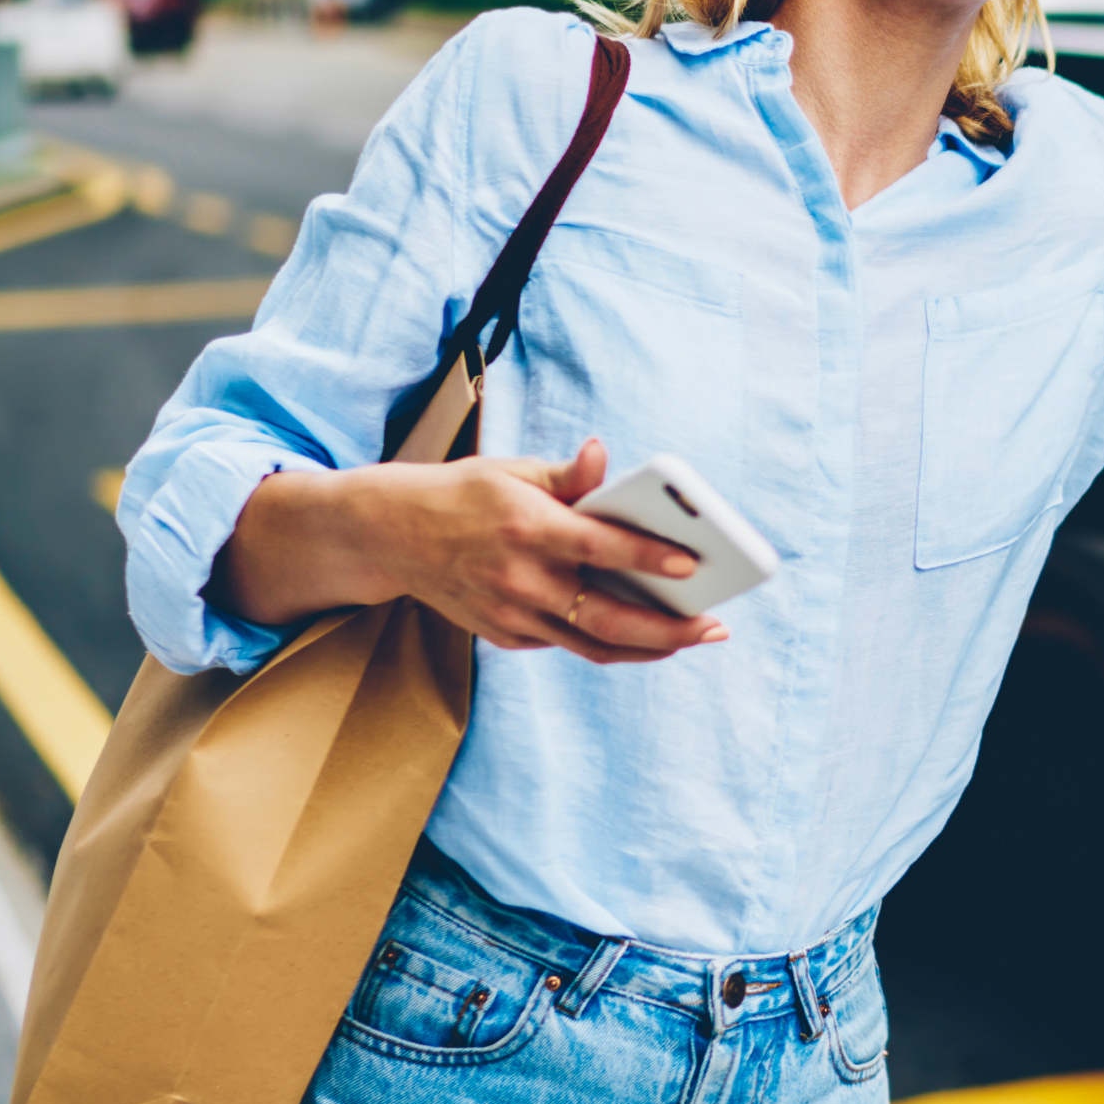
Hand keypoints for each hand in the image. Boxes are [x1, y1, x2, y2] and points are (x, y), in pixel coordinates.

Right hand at [217, 437, 726, 664]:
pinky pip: (568, 643)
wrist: (389, 535)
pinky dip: (609, 640)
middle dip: (670, 629)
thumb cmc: (463, 494)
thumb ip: (568, 476)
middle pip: (608, 620)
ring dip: (650, 647)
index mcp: (527, 527)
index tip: (693, 564)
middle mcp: (520, 579)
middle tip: (714, 625)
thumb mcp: (511, 470)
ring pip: (593, 646)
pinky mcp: (505, 636)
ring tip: (693, 636)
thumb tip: (603, 456)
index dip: (649, 558)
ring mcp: (511, 615)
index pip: (601, 547)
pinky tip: (645, 631)